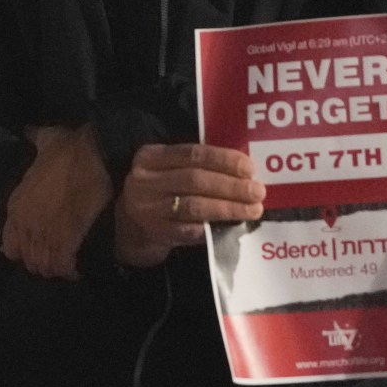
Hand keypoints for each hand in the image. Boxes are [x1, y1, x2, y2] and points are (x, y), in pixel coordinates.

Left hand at [0, 126, 113, 279]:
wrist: (93, 155)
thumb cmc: (70, 148)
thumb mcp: (46, 140)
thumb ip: (35, 139)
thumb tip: (29, 131)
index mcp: (16, 206)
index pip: (10, 246)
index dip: (24, 250)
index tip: (39, 247)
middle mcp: (26, 224)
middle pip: (29, 260)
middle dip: (43, 262)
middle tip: (58, 258)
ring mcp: (45, 234)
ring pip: (45, 266)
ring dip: (57, 269)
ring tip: (69, 265)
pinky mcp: (66, 240)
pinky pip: (63, 266)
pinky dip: (71, 270)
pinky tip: (78, 267)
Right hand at [113, 144, 264, 268]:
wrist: (129, 226)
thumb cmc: (160, 191)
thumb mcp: (168, 169)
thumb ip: (196, 165)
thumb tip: (244, 169)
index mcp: (151, 157)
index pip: (193, 153)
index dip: (224, 160)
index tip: (250, 168)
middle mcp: (145, 181)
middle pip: (196, 180)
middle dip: (232, 186)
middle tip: (258, 191)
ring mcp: (149, 209)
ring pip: (195, 206)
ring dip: (228, 208)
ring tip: (252, 209)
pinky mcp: (156, 233)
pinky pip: (190, 231)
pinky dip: (214, 228)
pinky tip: (232, 227)